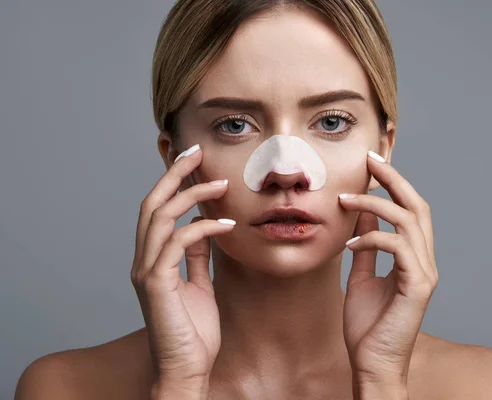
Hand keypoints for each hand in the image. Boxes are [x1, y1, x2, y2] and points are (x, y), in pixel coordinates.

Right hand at [130, 144, 233, 388]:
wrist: (186, 369)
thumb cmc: (193, 332)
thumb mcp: (197, 285)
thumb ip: (196, 257)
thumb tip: (203, 230)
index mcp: (153, 260)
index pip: (157, 210)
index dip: (172, 183)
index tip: (194, 161)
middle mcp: (144, 261)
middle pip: (152, 204)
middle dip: (173, 174)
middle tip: (197, 151)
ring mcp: (147, 272)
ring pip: (160, 217)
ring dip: (191, 195)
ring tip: (221, 183)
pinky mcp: (156, 284)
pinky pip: (178, 244)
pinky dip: (202, 229)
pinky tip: (226, 225)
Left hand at [340, 151, 437, 387]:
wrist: (373, 364)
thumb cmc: (368, 326)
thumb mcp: (361, 276)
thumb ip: (366, 245)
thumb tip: (362, 213)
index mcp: (413, 258)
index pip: (409, 211)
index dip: (393, 184)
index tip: (371, 163)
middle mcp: (425, 261)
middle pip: (417, 207)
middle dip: (393, 179)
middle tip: (370, 159)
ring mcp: (424, 274)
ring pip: (410, 222)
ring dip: (375, 205)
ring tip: (345, 199)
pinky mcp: (417, 287)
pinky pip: (397, 249)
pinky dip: (373, 237)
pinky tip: (350, 242)